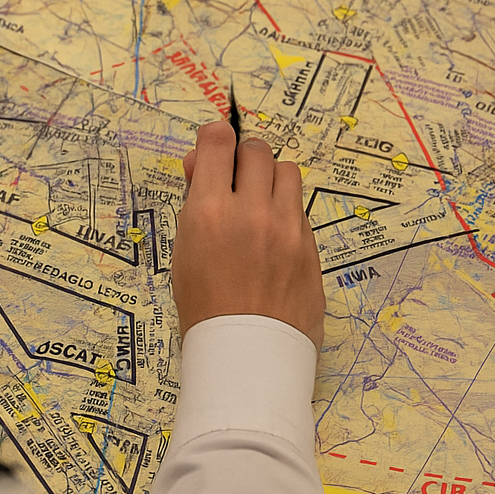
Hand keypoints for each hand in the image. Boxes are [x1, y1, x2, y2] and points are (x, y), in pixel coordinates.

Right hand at [171, 123, 324, 348]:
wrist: (245, 355)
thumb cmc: (204, 306)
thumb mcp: (184, 251)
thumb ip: (196, 202)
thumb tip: (204, 162)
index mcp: (210, 213)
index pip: (219, 142)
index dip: (215, 139)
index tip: (215, 146)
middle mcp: (252, 213)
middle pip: (256, 151)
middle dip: (243, 159)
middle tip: (235, 181)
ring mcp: (287, 229)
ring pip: (287, 171)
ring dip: (271, 179)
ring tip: (259, 205)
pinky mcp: (310, 246)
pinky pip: (300, 209)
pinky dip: (286, 213)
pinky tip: (272, 238)